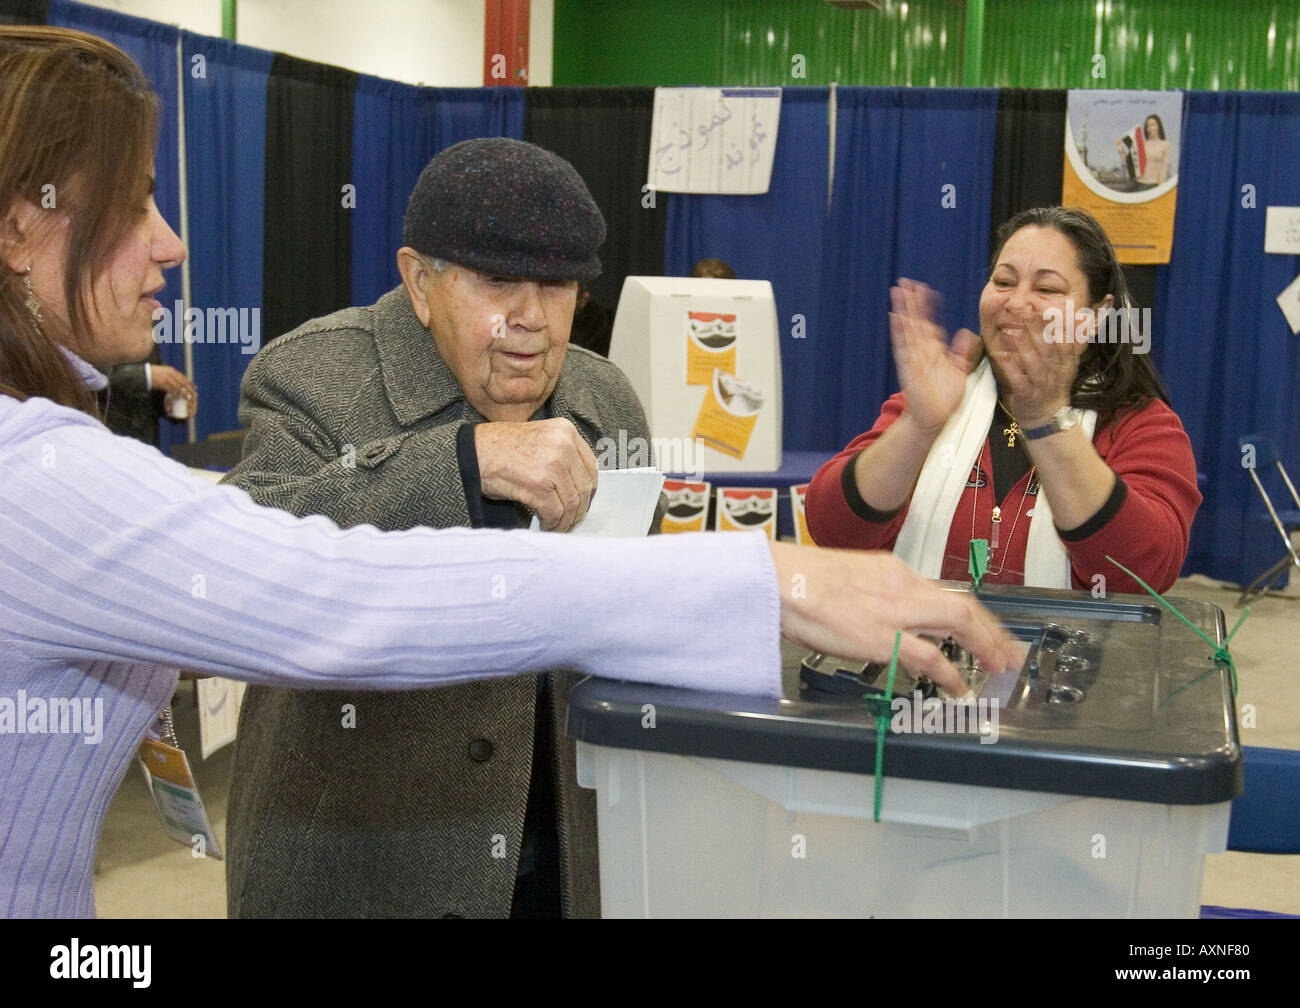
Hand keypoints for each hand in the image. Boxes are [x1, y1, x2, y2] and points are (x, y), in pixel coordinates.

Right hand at [152, 364, 197, 415]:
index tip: (194, 387)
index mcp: (171, 370)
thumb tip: (178, 379)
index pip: (183, 377)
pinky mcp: (163, 383)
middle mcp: (171, 373)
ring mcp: (168, 378)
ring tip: (188, 398)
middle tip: (193, 394)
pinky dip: (176, 394)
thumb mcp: (164, 371)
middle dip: (189, 389)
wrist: (144, 373)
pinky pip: (172, 390)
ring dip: (184, 393)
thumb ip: (171, 374)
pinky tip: (179, 398)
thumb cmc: (153, 373)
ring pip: (179, 387)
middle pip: (183, 382)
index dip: (189, 383)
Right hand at [475, 418, 598, 532]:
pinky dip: (552, 524)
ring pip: (572, 503)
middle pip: (584, 486)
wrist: (473, 452)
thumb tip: (578, 486)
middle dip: (578, 509)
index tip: (581, 502)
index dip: (587, 489)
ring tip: (557, 526)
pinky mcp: (540, 484)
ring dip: (565, 520)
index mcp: (565, 431)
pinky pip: (555, 512)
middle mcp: (563, 444)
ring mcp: (553, 464)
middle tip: (570, 520)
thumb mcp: (539, 440)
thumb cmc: (500, 449)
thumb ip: (561, 455)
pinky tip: (545, 526)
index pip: (591, 466)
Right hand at [769, 542, 1019, 695]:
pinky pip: (930, 657)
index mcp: (892, 571)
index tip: (985, 630)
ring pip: (959, 624)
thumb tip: (879, 614)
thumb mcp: (845, 578)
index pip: (944, 593)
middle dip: (992, 632)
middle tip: (1009, 653)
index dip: (972, 615)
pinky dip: (951, 674)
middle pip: (963, 607)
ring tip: (999, 668)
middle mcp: (902, 586)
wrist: (778, 581)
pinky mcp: (882, 638)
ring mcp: (895, 611)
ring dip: (985, 647)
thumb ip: (871, 595)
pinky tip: (960, 688)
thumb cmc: (798, 582)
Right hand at [890, 279, 980, 434]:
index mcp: (934, 350)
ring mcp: (914, 357)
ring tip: (897, 291)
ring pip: (907, 328)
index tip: (925, 290)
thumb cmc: (946, 398)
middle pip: (915, 320)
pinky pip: (903, 345)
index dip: (927, 306)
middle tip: (905, 282)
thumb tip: (967, 332)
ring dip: (902, 310)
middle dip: (911, 302)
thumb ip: (962, 352)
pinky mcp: (909, 366)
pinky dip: (899, 331)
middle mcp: (922, 350)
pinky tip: (896, 316)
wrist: (935, 418)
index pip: (929, 322)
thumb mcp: (960, 371)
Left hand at [990, 313, 1086, 427]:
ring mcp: (1044, 384)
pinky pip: (1020, 381)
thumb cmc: (1053, 381)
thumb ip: (1075, 337)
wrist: (1045, 414)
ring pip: (1034, 363)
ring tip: (1011, 329)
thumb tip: (1085, 314)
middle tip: (1022, 309)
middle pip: (1048, 347)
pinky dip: (1011, 369)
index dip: (1055, 321)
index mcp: (1067, 360)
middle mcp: (1058, 371)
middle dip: (1036, 327)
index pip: (1064, 338)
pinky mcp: (1028, 396)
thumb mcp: (1068, 360)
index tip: (1041, 304)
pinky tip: (1001, 355)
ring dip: (1023, 345)